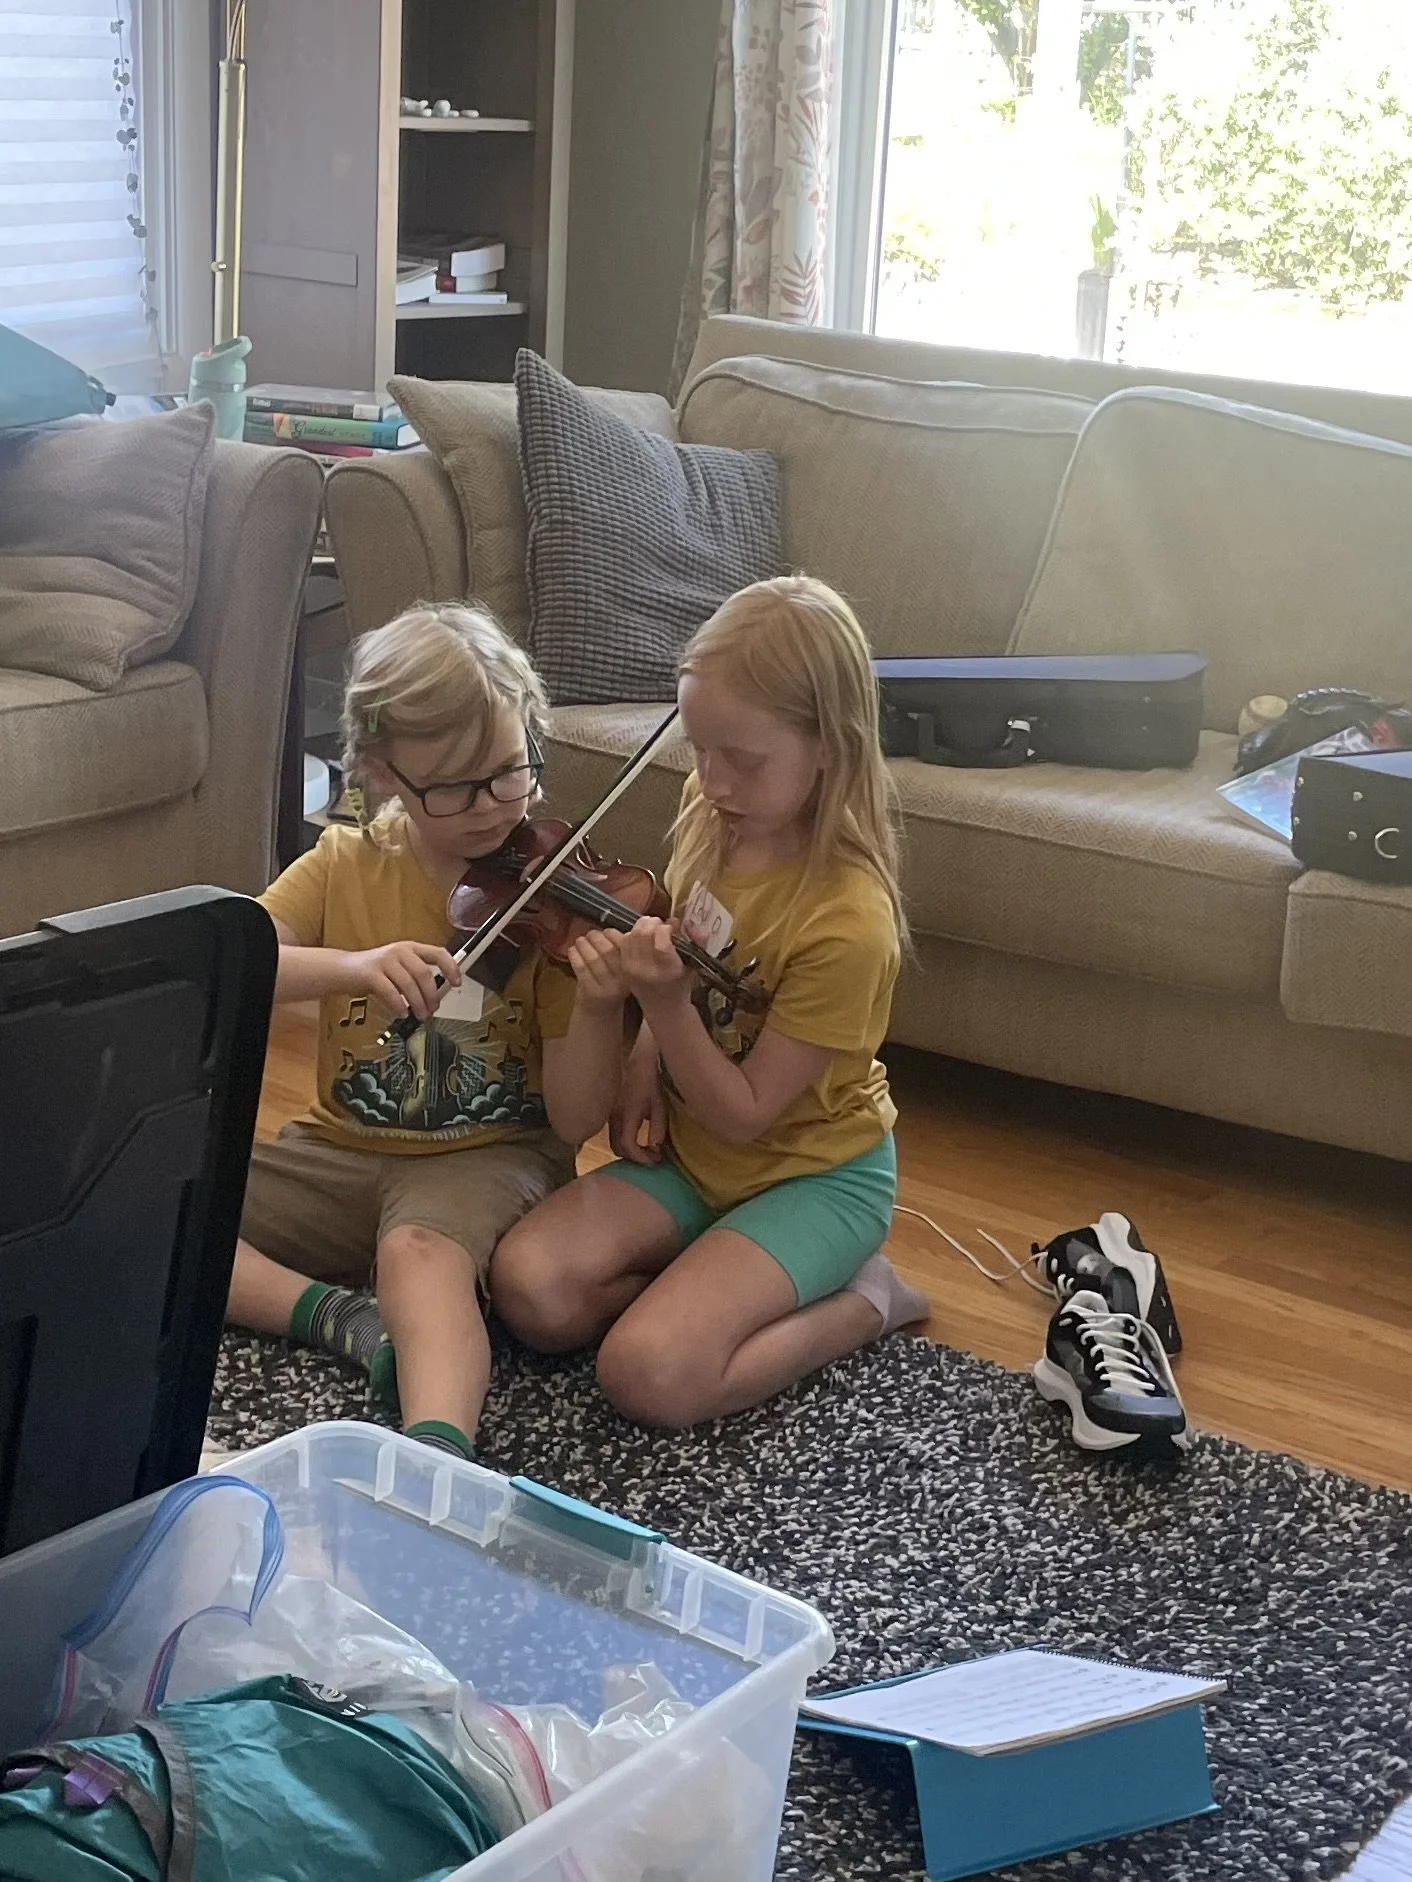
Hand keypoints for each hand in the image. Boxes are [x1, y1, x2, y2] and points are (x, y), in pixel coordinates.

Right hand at [341, 941, 460, 1021]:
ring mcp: (384, 961)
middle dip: (432, 995)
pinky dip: (399, 1006)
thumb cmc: (373, 973)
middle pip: (424, 974)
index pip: (438, 953)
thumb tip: (434, 998)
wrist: (342, 970)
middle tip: (432, 1010)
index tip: (457, 983)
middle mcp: (399, 951)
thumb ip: (415, 979)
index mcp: (410, 948)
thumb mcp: (398, 970)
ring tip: (419, 1015)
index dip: (451, 967)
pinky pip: (391, 992)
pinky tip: (401, 1013)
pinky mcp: (371, 973)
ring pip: (409, 985)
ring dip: (417, 1004)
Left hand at [566, 928, 629, 1012]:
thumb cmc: (613, 985)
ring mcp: (606, 987)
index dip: (613, 935)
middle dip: (597, 938)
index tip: (607, 931)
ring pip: (593, 959)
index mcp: (634, 971)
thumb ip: (623, 951)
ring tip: (580, 940)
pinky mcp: (590, 991)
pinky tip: (572, 950)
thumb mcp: (624, 969)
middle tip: (591, 933)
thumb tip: (618, 928)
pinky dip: (575, 956)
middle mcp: (623, 980)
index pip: (625, 947)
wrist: (601, 1012)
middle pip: (608, 951)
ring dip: (584, 945)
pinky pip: (581, 968)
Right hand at [609, 1052, 666, 1164]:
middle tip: (652, 1157)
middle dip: (635, 1158)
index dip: (642, 1158)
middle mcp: (614, 1117)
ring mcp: (608, 1114)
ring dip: (629, 1151)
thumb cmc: (649, 1080)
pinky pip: (613, 1133)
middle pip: (618, 1149)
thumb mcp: (659, 1104)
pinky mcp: (607, 1112)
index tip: (656, 1158)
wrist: (632, 1058)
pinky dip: (623, 1141)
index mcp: (628, 1114)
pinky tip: (637, 1138)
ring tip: (646, 1149)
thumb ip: (658, 1128)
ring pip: (613, 1143)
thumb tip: (655, 1148)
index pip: (629, 1146)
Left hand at [618, 917, 688, 1009]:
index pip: (661, 944)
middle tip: (660, 924)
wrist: (662, 1006)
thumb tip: (682, 920)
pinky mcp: (622, 967)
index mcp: (669, 970)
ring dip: (642, 926)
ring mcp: (632, 969)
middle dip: (653, 923)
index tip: (670, 929)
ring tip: (651, 929)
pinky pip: (623, 941)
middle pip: (643, 934)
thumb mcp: (694, 964)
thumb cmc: (681, 983)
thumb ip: (696, 941)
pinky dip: (631, 933)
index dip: (665, 929)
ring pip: (631, 935)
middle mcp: (648, 970)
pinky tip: (640, 937)